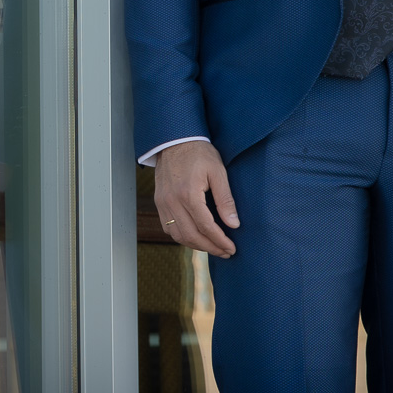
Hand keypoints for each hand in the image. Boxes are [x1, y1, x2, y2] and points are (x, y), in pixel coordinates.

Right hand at [153, 140, 238, 256]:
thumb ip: (225, 199)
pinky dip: (181, 237)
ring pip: (178, 235)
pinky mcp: (159, 202)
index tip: (232, 248)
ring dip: (196, 245)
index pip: (206, 227)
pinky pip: (168, 227)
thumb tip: (233, 224)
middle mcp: (172, 201)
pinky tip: (194, 237)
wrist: (174, 140)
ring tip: (212, 247)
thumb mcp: (218, 172)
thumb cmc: (199, 153)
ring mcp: (163, 203)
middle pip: (191, 235)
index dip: (220, 241)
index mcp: (188, 194)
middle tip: (226, 252)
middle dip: (210, 247)